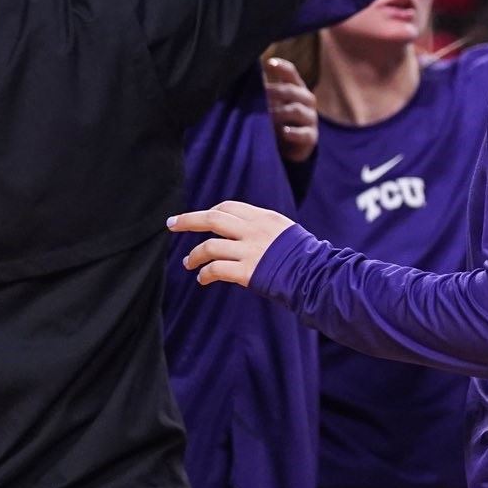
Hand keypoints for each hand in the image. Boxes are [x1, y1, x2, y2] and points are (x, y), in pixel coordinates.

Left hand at [168, 200, 296, 287]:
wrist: (316, 275)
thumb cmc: (305, 256)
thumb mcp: (285, 231)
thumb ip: (263, 228)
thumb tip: (242, 230)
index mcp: (264, 217)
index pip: (228, 207)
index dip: (210, 212)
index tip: (200, 220)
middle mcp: (254, 230)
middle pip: (212, 219)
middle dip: (188, 220)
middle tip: (172, 224)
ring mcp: (250, 251)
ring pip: (209, 246)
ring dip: (194, 255)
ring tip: (187, 263)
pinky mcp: (247, 271)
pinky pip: (216, 270)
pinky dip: (205, 274)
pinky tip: (202, 279)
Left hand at [263, 57, 317, 163]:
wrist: (289, 148)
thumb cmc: (277, 120)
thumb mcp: (270, 104)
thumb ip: (262, 91)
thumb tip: (242, 77)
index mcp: (295, 88)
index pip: (290, 73)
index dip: (281, 67)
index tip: (268, 63)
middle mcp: (306, 100)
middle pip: (292, 90)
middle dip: (275, 91)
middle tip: (260, 94)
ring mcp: (310, 118)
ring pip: (296, 110)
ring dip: (279, 112)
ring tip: (266, 116)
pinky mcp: (311, 137)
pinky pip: (304, 134)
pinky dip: (294, 133)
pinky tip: (284, 132)